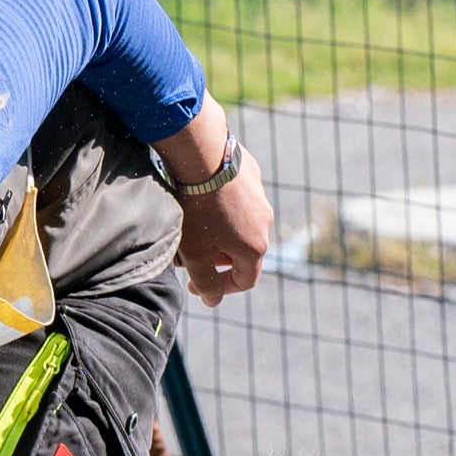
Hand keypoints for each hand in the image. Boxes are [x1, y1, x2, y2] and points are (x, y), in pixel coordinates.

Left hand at [176, 163, 278, 305]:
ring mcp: (260, 195)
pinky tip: (198, 196)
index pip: (245, 280)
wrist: (202, 153)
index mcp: (255, 246)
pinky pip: (236, 198)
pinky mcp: (250, 173)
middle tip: (190, 255)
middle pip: (242, 252)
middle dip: (215, 258)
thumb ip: (206, 282)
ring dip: (218, 232)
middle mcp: (265, 221)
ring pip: (239, 223)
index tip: (196, 284)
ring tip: (191, 227)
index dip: (220, 288)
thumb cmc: (196, 209)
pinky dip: (221, 206)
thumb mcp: (195, 254)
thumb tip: (212, 301)